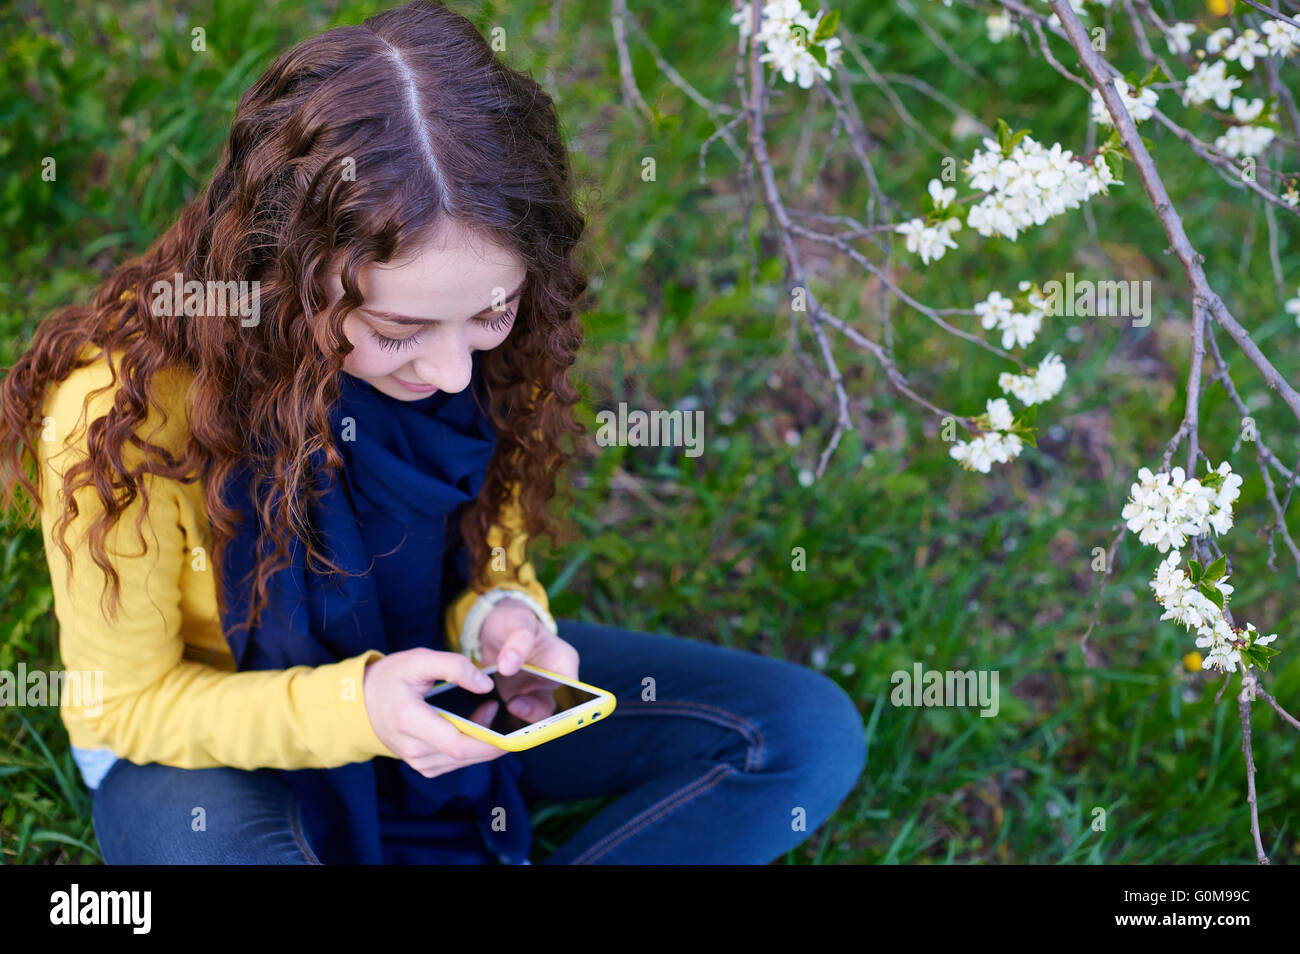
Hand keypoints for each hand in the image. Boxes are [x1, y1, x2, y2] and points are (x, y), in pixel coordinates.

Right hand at [362, 648, 509, 777]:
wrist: (362, 703)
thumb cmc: (391, 678)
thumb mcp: (419, 660)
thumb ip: (454, 666)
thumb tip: (485, 685)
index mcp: (410, 721)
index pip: (457, 744)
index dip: (489, 741)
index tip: (511, 730)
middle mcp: (413, 749)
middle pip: (465, 754)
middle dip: (491, 737)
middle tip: (498, 708)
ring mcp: (418, 762)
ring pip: (464, 760)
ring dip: (483, 740)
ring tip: (486, 709)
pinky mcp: (424, 766)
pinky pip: (457, 761)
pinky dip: (472, 746)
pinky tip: (474, 724)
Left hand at [477, 596, 578, 723]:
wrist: (495, 628)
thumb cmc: (514, 621)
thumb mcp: (518, 622)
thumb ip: (518, 640)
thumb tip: (509, 665)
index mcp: (564, 663)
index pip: (574, 690)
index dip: (569, 706)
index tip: (549, 708)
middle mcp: (554, 683)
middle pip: (557, 711)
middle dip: (537, 715)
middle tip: (514, 704)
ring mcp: (536, 694)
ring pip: (536, 720)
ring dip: (521, 720)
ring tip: (505, 704)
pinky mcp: (518, 702)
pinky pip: (517, 720)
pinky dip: (506, 722)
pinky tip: (492, 719)